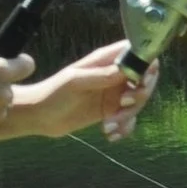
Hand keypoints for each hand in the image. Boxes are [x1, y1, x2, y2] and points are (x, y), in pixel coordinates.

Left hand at [16, 41, 156, 140]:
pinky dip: (125, 128)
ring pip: (138, 101)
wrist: (39, 116)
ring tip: (108, 125)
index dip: (147, 64)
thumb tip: (127, 70)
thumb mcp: (75, 82)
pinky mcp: (111, 112)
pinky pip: (129, 119)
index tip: (140, 81)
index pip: (137, 52)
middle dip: (139, 94)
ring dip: (129, 115)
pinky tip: (110, 135)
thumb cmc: (53, 93)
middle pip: (145, 79)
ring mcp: (113, 93)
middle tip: (124, 104)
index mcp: (105, 60)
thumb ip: (101, 76)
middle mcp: (113, 74)